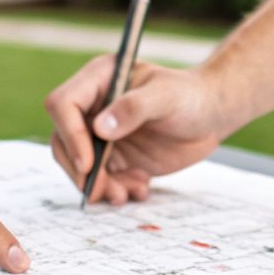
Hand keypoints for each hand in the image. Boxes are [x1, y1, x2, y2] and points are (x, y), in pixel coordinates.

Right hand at [45, 57, 235, 204]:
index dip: (70, 134)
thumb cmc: (190, 96)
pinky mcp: (114, 156)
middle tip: (101, 190)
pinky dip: (115, 190)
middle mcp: (93, 107)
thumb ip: (134, 108)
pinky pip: (101, 179)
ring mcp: (101, 134)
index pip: (64, 104)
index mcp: (98, 80)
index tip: (89, 162)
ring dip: (96, 185)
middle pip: (63, 139)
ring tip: (124, 194)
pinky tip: (140, 188)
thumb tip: (99, 128)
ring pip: (79, 164)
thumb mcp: (166, 96)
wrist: (210, 116)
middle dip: (79, 169)